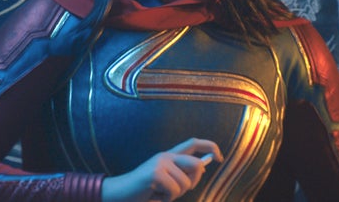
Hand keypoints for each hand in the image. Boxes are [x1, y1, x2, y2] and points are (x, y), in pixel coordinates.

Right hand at [102, 138, 222, 201]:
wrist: (119, 194)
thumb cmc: (144, 190)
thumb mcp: (166, 180)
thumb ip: (183, 173)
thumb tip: (204, 167)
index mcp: (169, 155)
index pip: (194, 143)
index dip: (210, 147)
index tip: (220, 158)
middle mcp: (165, 156)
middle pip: (197, 166)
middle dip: (193, 183)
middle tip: (176, 191)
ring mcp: (160, 163)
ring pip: (186, 184)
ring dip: (175, 195)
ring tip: (160, 193)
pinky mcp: (155, 174)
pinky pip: (174, 191)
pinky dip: (166, 199)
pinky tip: (154, 195)